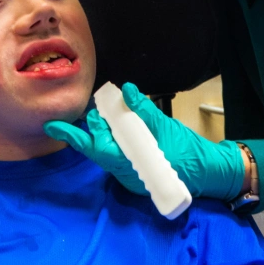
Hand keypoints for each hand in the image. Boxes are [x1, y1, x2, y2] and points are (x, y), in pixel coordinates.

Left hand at [44, 82, 244, 199]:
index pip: (94, 148)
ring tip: (109, 111)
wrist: (211, 173)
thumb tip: (126, 90)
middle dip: (96, 124)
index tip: (52, 126)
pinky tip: (123, 123)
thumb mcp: (166, 128)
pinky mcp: (139, 168)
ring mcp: (132, 172)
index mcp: (128, 164)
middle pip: (100, 145)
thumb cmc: (189, 154)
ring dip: (108, 129)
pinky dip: (120, 135)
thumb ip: (143, 110)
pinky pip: (122, 150)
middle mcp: (125, 171)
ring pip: (110, 147)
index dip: (72, 136)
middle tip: (99, 105)